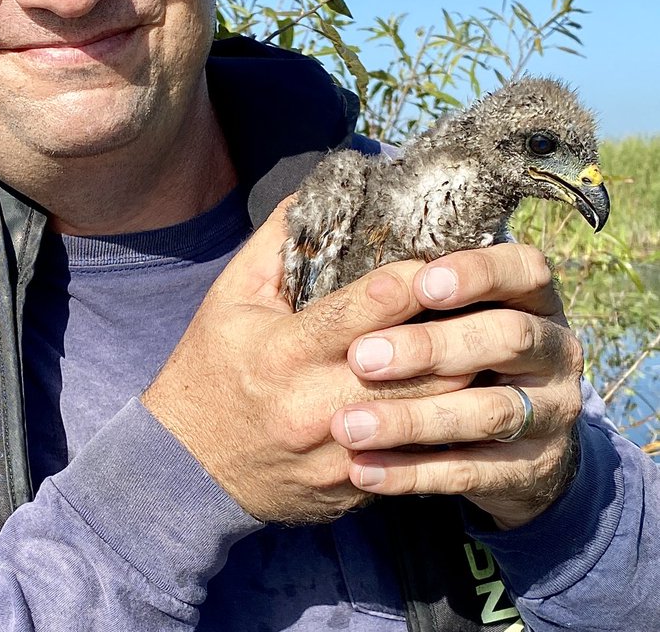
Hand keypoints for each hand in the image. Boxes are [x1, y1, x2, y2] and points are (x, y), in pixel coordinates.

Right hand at [142, 202, 471, 522]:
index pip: (363, 309)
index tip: (443, 259)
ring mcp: (339, 454)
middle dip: (454, 331)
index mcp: (285, 350)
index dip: (411, 281)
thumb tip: (321, 191)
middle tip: (486, 301)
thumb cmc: (212, 366)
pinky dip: (445, 428)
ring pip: (427, 416)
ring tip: (491, 344)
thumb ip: (277, 242)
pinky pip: (416, 460)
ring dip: (463, 378)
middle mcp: (315, 405)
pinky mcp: (354, 487)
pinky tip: (469, 399)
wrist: (188, 468)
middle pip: (412, 367)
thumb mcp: (232, 296)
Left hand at [331, 242, 584, 528]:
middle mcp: (555, 347)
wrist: (515, 441)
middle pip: (508, 337)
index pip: (523, 268)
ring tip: (350, 424)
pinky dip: (416, 472)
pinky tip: (364, 468)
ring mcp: (553, 412)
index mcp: (532, 294)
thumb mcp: (446, 301)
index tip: (420, 282)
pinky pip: (473, 472)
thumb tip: (318, 206)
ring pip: (490, 412)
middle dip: (433, 346)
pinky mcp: (532, 469)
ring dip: (415, 418)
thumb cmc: (456, 342)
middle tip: (362, 357)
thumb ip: (401, 263)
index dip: (476, 273)